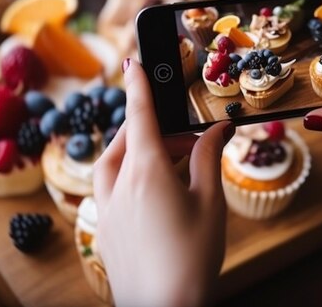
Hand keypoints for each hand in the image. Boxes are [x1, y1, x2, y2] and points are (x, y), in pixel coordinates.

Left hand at [93, 58, 234, 306]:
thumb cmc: (192, 258)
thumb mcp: (209, 202)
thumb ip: (208, 158)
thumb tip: (217, 129)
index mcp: (146, 172)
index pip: (140, 114)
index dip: (138, 84)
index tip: (133, 61)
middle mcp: (118, 185)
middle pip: (129, 139)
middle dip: (153, 128)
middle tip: (184, 138)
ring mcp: (106, 209)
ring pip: (115, 163)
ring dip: (137, 151)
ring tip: (169, 162)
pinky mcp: (104, 229)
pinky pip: (110, 188)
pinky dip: (128, 176)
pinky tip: (151, 193)